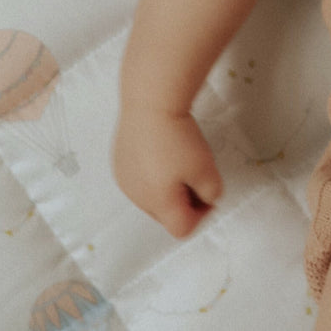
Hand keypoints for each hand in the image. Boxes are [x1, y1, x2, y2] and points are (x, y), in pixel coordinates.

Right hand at [114, 106, 222, 236]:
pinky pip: (139, 178)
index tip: (210, 191)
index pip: (182, 229)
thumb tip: (207, 197)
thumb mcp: (206, 168)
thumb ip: (211, 191)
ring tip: (179, 160)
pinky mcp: (119, 161)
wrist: (151, 102)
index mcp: (158, 204)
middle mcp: (136, 197)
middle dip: (184, 202)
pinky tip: (162, 149)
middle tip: (197, 175)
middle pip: (165, 215)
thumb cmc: (178, 137)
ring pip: (151, 196)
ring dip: (167, 188)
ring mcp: (124, 179)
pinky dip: (152, 173)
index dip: (202, 215)